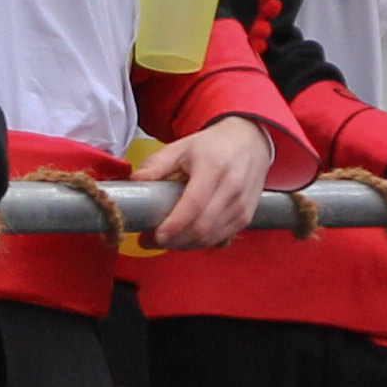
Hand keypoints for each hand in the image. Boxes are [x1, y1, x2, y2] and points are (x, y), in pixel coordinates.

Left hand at [143, 112, 275, 248]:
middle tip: (150, 241)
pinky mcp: (246, 217)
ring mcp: (242, 206)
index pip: (194, 204)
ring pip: (211, 237)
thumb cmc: (213, 145)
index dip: (174, 225)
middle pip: (202, 227)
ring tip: (164, 240)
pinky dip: (200, 243)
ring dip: (185, 245)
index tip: (154, 235)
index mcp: (213, 168)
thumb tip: (135, 181)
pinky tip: (184, 238)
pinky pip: (220, 239)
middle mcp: (232, 189)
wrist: (250, 141)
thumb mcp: (182, 146)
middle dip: (174, 240)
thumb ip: (157, 164)